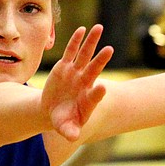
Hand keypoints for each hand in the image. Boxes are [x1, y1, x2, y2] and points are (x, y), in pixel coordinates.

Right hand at [42, 24, 113, 140]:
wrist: (54, 111)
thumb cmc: (63, 121)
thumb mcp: (66, 129)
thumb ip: (70, 132)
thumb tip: (73, 138)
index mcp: (87, 100)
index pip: (94, 96)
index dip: (97, 93)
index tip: (102, 88)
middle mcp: (84, 84)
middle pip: (94, 70)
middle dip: (101, 60)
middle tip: (110, 50)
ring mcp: (75, 74)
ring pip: (85, 55)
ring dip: (91, 42)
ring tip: (99, 28)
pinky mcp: (65, 67)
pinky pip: (71, 52)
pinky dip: (76, 41)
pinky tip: (82, 30)